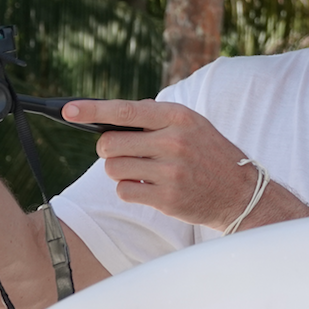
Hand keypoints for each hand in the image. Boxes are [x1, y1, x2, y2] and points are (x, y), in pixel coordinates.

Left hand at [66, 99, 273, 228]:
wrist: (241, 192)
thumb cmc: (208, 154)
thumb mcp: (191, 124)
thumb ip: (154, 116)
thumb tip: (111, 115)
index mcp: (178, 117)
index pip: (126, 110)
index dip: (92, 110)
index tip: (68, 110)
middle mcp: (173, 142)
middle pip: (109, 144)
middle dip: (107, 149)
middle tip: (122, 152)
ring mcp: (170, 172)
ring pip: (113, 169)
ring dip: (120, 171)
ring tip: (142, 170)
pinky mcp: (167, 198)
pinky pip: (124, 192)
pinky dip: (130, 190)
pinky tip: (150, 187)